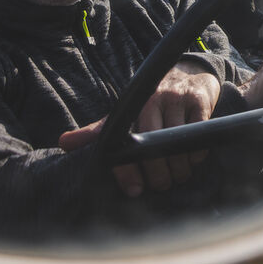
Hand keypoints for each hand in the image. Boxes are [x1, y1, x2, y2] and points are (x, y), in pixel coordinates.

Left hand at [59, 60, 220, 197]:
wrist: (187, 72)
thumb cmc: (152, 100)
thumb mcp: (125, 112)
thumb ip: (98, 130)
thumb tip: (62, 143)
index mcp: (131, 106)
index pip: (125, 143)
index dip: (128, 171)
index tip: (135, 191)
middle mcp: (153, 100)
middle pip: (153, 146)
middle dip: (158, 174)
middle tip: (162, 185)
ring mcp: (177, 98)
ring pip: (178, 143)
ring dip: (180, 167)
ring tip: (179, 176)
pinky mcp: (200, 99)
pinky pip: (199, 133)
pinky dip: (197, 152)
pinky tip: (194, 159)